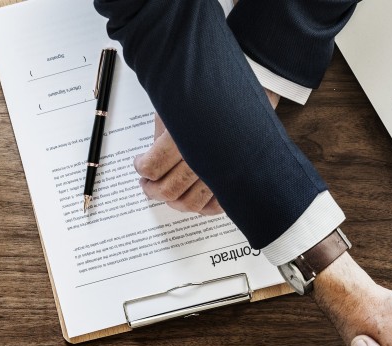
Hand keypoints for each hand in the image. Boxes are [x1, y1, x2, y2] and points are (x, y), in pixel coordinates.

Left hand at [135, 90, 280, 215]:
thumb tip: (151, 157)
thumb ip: (164, 134)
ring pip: (190, 203)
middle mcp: (205, 159)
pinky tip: (191, 197)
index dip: (142, 168)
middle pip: (170, 190)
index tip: (140, 164)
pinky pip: (215, 208)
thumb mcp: (179, 107)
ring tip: (166, 192)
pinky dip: (200, 207)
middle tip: (147, 184)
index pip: (153, 167)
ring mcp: (222, 173)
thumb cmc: (213, 96)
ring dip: (173, 201)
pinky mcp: (235, 182)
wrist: (252, 93)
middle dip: (153, 190)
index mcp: (186, 137)